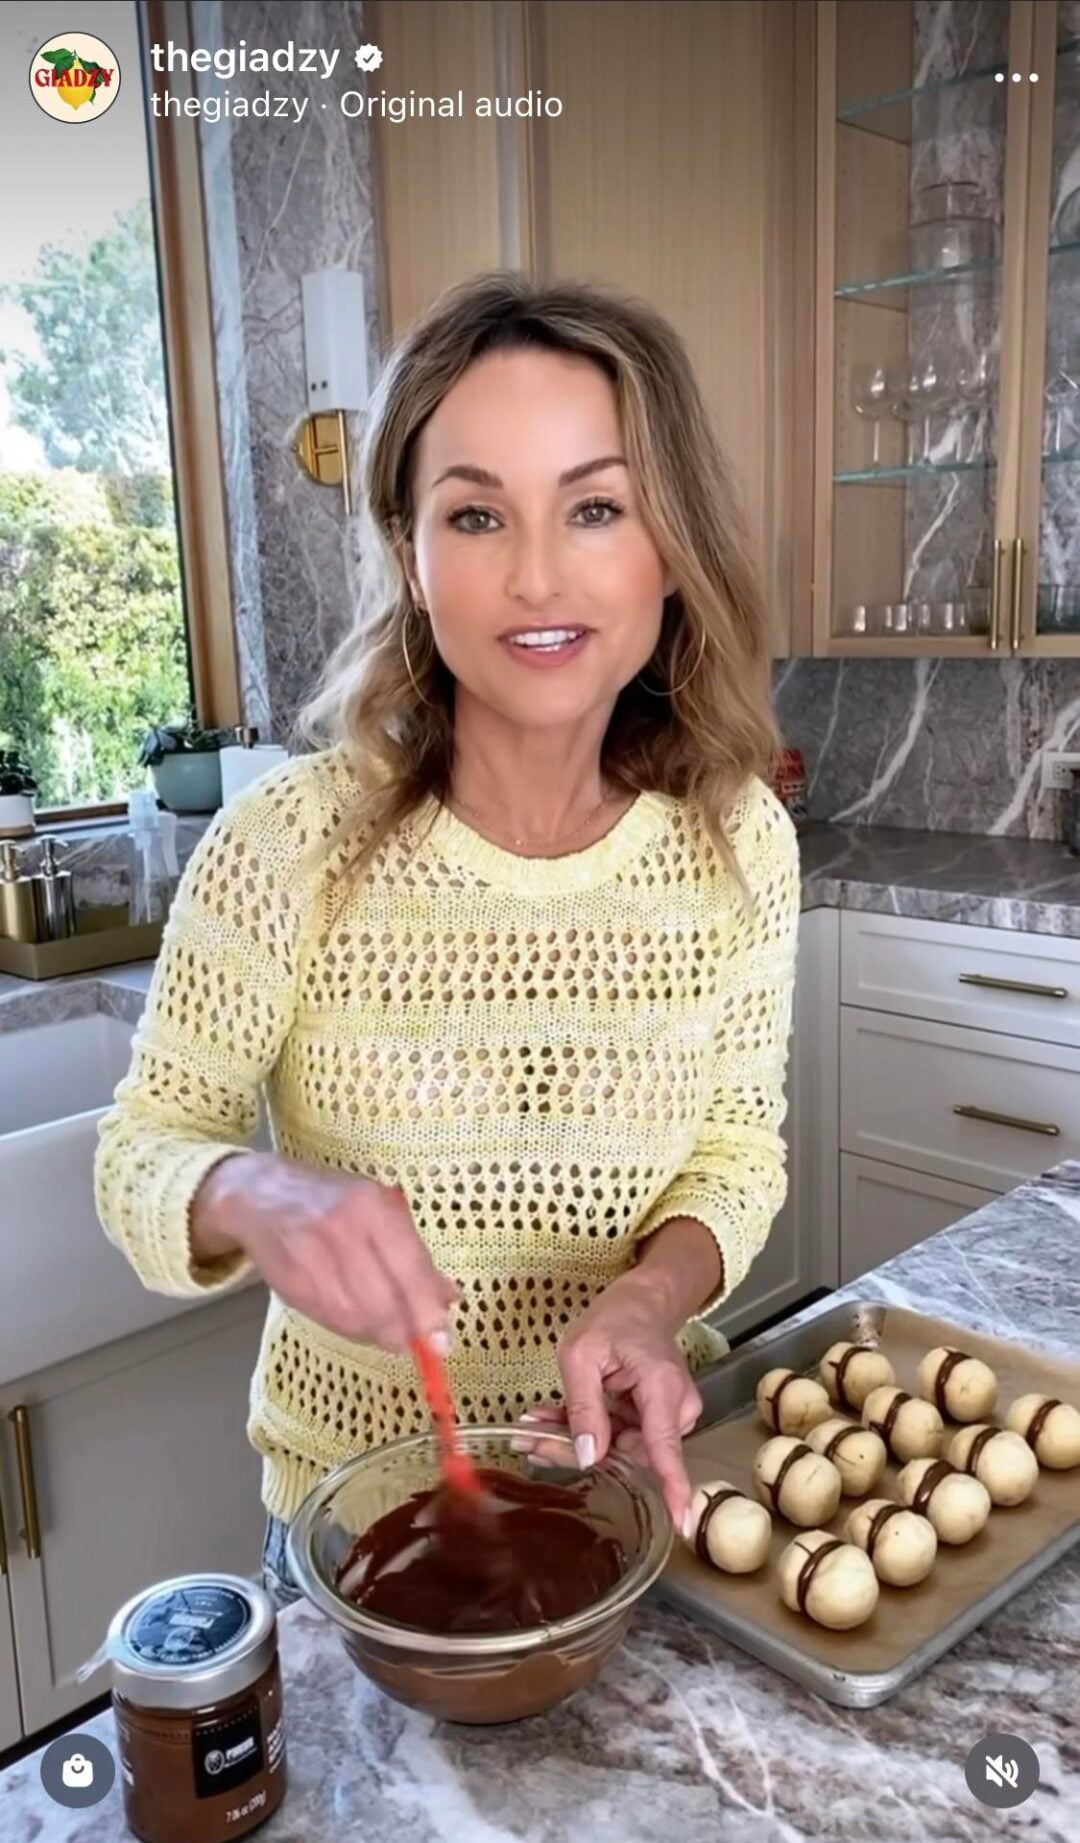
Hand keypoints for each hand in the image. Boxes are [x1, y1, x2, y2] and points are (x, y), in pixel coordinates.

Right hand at [191, 1153, 460, 1353]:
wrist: (260, 1195)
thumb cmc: (332, 1202)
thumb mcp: (379, 1211)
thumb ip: (414, 1255)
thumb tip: (449, 1299)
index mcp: (372, 1206)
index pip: (409, 1268)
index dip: (426, 1309)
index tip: (443, 1338)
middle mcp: (342, 1230)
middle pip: (383, 1300)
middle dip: (405, 1330)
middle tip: (420, 1342)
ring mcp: (312, 1257)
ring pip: (356, 1317)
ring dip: (379, 1333)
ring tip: (390, 1330)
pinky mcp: (291, 1282)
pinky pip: (330, 1319)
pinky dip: (353, 1329)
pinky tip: (361, 1322)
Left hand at [513, 1270, 703, 1538]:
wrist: (641, 1303)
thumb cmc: (614, 1319)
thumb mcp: (582, 1354)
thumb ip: (584, 1407)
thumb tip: (587, 1457)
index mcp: (661, 1389)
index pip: (667, 1448)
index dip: (673, 1488)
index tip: (680, 1524)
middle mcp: (674, 1408)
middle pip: (627, 1452)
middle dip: (577, 1450)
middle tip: (528, 1439)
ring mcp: (668, 1415)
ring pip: (619, 1447)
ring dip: (576, 1439)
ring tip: (533, 1425)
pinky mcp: (656, 1419)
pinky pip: (620, 1436)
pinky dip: (588, 1429)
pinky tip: (552, 1421)